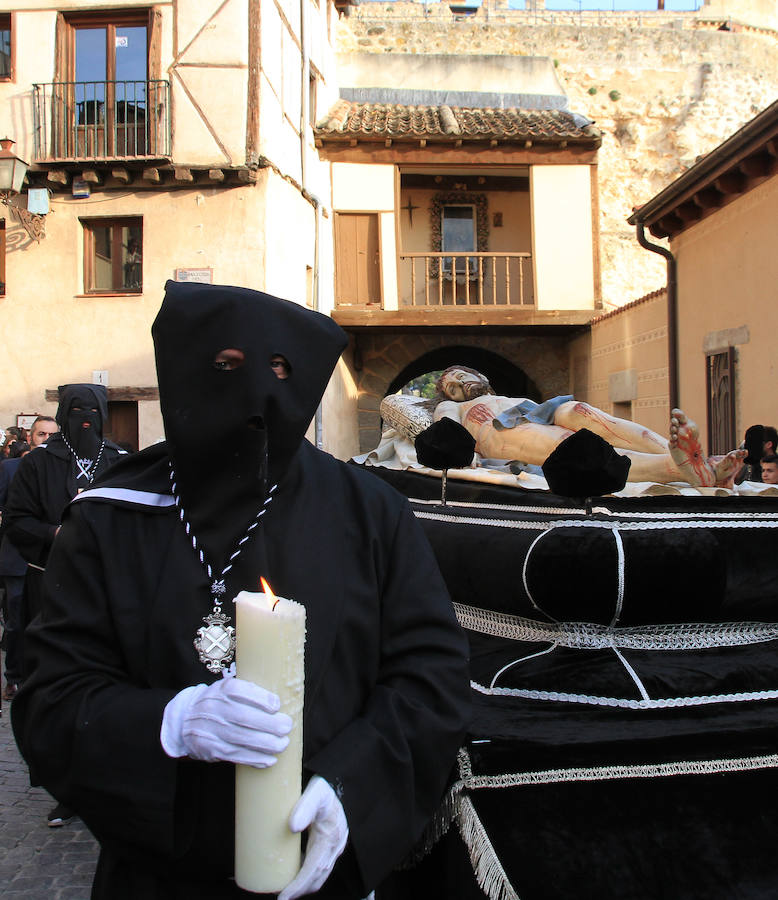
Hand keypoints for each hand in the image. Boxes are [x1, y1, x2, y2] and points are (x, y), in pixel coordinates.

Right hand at [160, 676, 291, 767]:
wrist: (185, 720)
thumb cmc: (218, 702)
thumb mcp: (228, 688)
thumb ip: (250, 692)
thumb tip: (280, 703)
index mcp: (222, 690)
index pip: (240, 691)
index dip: (260, 699)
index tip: (276, 705)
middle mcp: (214, 709)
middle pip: (243, 717)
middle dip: (269, 724)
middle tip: (286, 726)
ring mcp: (211, 730)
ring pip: (241, 739)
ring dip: (266, 744)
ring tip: (282, 744)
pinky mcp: (212, 749)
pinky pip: (236, 755)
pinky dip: (255, 759)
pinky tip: (270, 759)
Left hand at [278, 776, 348, 899]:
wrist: (341, 780)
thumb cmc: (327, 786)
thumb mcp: (316, 792)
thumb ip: (304, 807)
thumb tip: (292, 827)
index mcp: (330, 837)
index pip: (314, 870)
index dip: (298, 886)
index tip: (283, 897)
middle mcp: (335, 845)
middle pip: (318, 877)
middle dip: (300, 890)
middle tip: (282, 896)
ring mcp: (335, 845)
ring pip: (320, 873)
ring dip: (305, 883)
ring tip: (286, 886)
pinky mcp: (332, 842)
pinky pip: (321, 864)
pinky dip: (309, 872)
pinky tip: (296, 868)